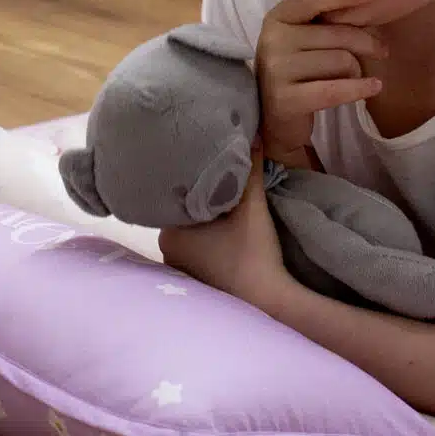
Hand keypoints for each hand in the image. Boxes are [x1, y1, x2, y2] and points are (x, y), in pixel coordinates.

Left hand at [160, 155, 292, 307]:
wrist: (268, 302)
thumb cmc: (252, 253)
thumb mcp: (253, 206)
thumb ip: (250, 170)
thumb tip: (254, 133)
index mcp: (168, 232)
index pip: (175, 199)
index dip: (193, 184)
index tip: (211, 170)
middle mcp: (166, 252)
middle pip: (184, 217)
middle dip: (202, 204)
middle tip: (224, 185)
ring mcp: (180, 272)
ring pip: (193, 237)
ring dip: (207, 227)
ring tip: (229, 210)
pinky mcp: (197, 285)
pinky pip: (200, 255)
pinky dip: (211, 246)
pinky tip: (229, 238)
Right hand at [256, 0, 384, 166]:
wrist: (276, 117)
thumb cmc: (300, 70)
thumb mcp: (305, 38)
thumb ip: (326, 19)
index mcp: (277, 18)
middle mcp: (273, 39)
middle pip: (339, 34)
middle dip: (367, 43)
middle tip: (381, 51)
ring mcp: (277, 70)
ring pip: (342, 61)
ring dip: (357, 71)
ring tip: (354, 77)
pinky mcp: (285, 99)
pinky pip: (335, 89)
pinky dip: (359, 88)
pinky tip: (374, 87)